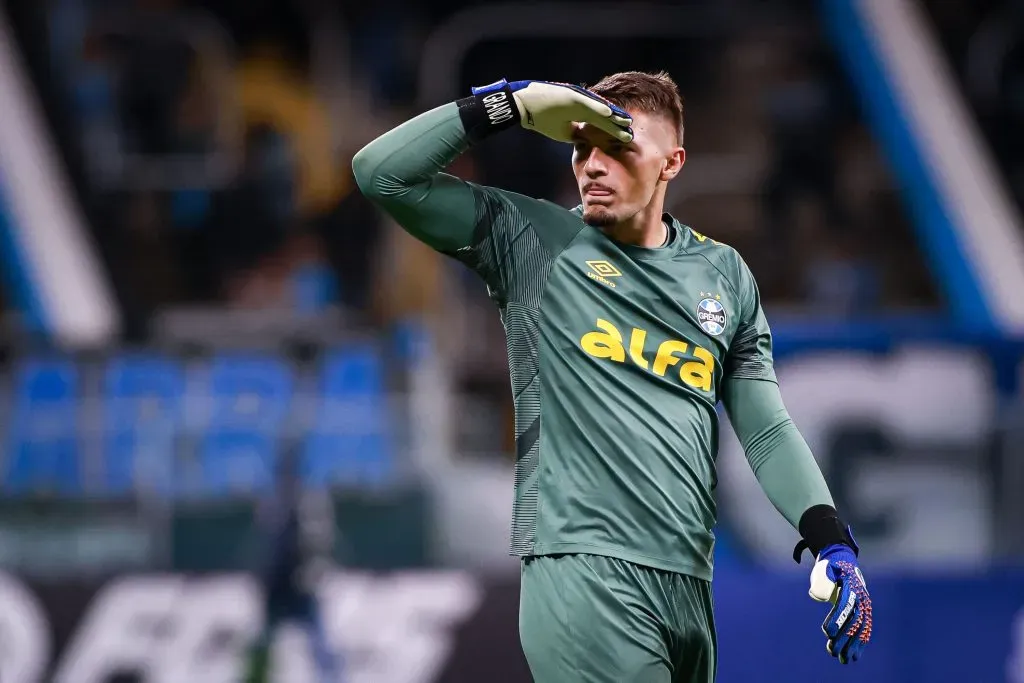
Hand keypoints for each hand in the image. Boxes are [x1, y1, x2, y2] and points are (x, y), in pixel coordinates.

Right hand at [470, 79, 632, 142]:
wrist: (523, 106)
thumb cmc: (541, 117)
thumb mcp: (562, 132)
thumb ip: (575, 135)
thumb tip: (585, 142)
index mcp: (580, 115)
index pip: (601, 124)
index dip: (614, 131)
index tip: (627, 140)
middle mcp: (582, 106)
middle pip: (604, 117)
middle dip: (618, 125)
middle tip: (633, 133)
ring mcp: (577, 99)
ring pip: (599, 108)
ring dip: (613, 115)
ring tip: (627, 122)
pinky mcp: (571, 94)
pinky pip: (587, 102)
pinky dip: (598, 107)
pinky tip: (610, 112)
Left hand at [808, 543, 872, 663]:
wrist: (844, 561)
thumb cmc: (829, 566)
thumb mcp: (823, 568)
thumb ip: (821, 580)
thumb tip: (822, 598)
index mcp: (850, 584)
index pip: (845, 603)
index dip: (837, 618)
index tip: (827, 633)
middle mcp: (861, 596)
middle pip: (854, 620)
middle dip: (844, 637)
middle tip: (832, 652)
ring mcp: (865, 605)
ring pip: (860, 628)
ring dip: (852, 645)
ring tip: (843, 660)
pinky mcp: (864, 612)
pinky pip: (864, 629)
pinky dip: (859, 643)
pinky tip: (853, 656)